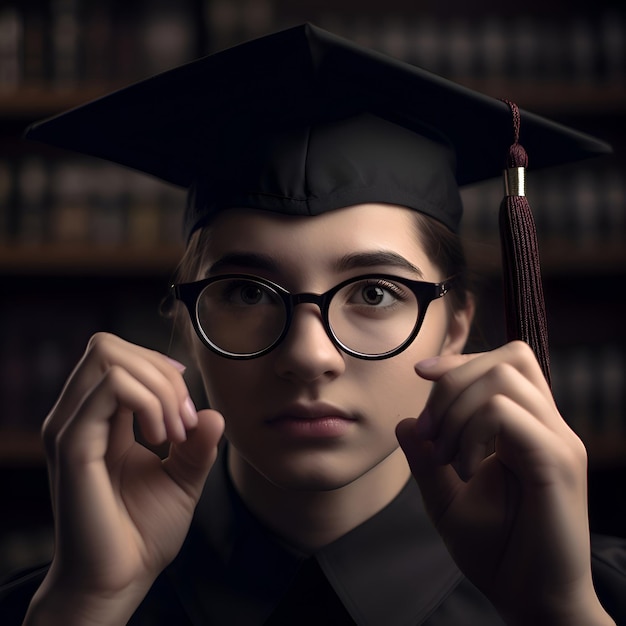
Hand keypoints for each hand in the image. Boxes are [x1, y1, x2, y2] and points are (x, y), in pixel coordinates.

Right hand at [25, 333, 223, 624]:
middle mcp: (76, 417)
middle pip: (109, 346)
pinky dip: (150, 402)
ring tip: (174, 432)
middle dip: (161, 374)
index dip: (161, 370)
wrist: (121, 578)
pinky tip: (163, 438)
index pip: (118, 357)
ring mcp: (70, 428)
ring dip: (158, 386)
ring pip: (110, 357)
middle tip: (184, 421)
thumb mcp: (184, 478)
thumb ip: (197, 443)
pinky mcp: (73, 445)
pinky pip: (112, 388)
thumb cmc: (144, 531)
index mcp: (97, 419)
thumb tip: (214, 413)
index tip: (188, 412)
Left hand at [396, 341, 613, 624]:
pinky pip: (507, 414)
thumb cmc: (494, 550)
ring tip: (446, 455)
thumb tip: (405, 421)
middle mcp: (548, 426)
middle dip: (455, 380)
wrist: (531, 600)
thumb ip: (425, 459)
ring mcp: (557, 441)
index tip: (420, 373)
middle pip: (509, 357)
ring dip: (457, 409)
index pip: (503, 363)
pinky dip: (471, 432)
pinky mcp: (557, 462)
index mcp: (527, 428)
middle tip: (431, 431)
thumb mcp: (445, 498)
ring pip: (505, 378)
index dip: (460, 361)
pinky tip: (462, 468)